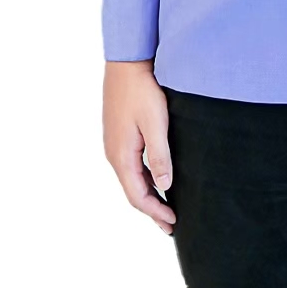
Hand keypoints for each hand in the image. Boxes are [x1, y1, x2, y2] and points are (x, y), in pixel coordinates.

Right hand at [102, 60, 176, 234]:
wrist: (127, 63)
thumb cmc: (142, 91)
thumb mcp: (156, 124)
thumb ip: (160, 156)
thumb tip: (164, 188)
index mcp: (121, 155)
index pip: (137, 196)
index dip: (155, 213)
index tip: (173, 224)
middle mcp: (113, 154)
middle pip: (133, 191)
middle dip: (152, 210)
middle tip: (171, 224)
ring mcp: (114, 144)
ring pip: (131, 178)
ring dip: (148, 194)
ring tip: (165, 206)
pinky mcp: (119, 134)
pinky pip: (131, 165)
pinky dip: (144, 178)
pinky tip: (156, 178)